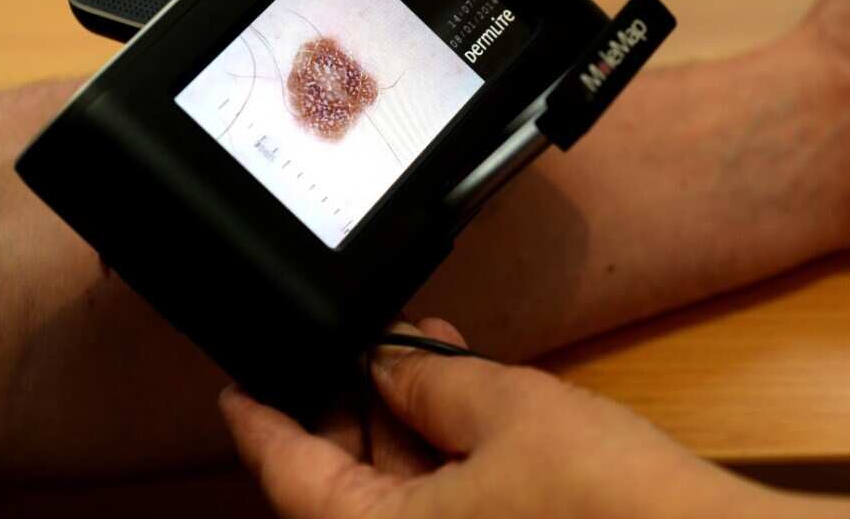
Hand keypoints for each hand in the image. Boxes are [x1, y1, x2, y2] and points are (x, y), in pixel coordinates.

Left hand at [220, 322, 745, 518]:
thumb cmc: (613, 509)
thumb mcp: (509, 414)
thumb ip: (430, 382)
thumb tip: (386, 362)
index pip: (290, 477)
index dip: (260, 422)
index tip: (236, 389)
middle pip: (343, 483)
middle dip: (350, 405)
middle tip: (356, 347)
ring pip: (396, 490)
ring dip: (402, 419)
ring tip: (416, 353)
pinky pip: (443, 501)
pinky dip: (442, 449)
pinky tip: (460, 394)